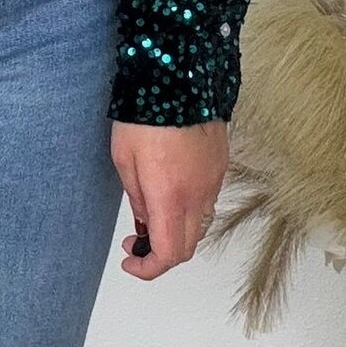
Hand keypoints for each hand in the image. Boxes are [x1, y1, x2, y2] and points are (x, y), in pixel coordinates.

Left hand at [109, 119, 227, 279]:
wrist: (178, 79)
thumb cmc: (145, 115)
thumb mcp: (124, 159)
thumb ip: (138, 199)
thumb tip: (146, 223)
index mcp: (170, 197)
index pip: (168, 254)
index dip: (148, 268)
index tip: (131, 261)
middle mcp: (199, 195)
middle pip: (187, 247)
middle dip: (161, 254)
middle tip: (136, 242)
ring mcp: (214, 181)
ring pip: (199, 225)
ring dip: (176, 231)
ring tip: (151, 213)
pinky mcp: (221, 166)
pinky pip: (207, 200)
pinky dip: (189, 209)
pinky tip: (169, 191)